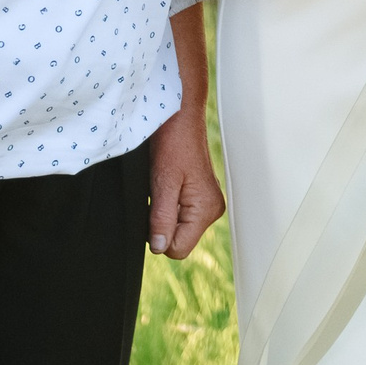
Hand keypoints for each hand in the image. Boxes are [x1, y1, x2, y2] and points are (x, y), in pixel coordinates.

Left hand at [148, 106, 225, 258]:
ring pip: (177, 228)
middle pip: (178, 240)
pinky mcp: (200, 195)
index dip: (158, 235)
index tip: (154, 209)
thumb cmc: (174, 141)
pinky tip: (167, 183)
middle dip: (162, 223)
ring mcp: (207, 202)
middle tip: (159, 192)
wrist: (180, 115)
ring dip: (164, 211)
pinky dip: (168, 203)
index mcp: (206, 209)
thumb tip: (159, 247)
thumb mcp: (162, 182)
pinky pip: (179, 214)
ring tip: (164, 184)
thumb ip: (162, 218)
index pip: (177, 249)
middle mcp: (212, 209)